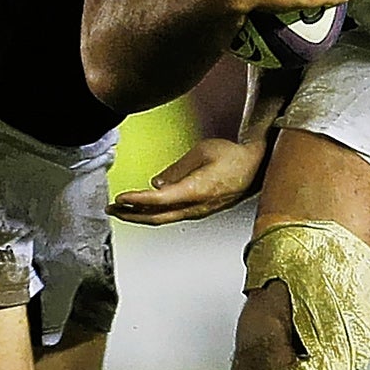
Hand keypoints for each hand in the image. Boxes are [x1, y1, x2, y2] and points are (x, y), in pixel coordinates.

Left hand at [109, 137, 265, 223]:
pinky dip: (156, 212)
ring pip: (165, 218)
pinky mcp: (202, 210)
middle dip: (132, 214)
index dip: (137, 200)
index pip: (159, 200)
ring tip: (124, 209)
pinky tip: (148, 207)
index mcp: (196, 191)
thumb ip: (177, 169)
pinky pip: (174, 215)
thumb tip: (157, 183)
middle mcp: (197, 206)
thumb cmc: (234, 157)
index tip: (120, 198)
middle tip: (112, 209)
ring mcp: (200, 211)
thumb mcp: (202, 152)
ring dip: (142, 214)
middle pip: (158, 216)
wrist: (258, 167)